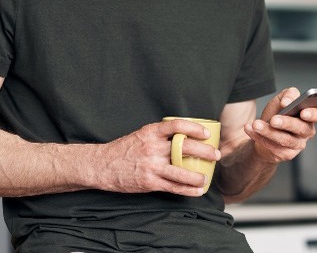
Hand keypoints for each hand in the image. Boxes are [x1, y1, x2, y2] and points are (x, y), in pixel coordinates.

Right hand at [94, 119, 220, 196]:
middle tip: (215, 155)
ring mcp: (151, 166)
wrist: (101, 165)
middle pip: (184, 147)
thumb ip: (159, 135)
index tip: (206, 133)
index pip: (177, 125)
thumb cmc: (123, 150)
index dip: (194, 128)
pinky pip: (173, 186)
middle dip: (204, 151)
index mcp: (150, 133)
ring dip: (198, 176)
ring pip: (181, 171)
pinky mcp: (149, 182)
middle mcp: (152, 148)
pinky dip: (187, 190)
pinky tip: (197, 191)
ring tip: (207, 178)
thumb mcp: (140, 135)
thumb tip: (182, 136)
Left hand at [244, 87, 316, 163]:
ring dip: (269, 131)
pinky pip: (273, 147)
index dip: (315, 115)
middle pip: (302, 128)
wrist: (262, 130)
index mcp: (310, 116)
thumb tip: (288, 101)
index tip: (303, 112)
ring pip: (285, 139)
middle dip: (287, 123)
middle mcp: (307, 131)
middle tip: (274, 119)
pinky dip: (259, 137)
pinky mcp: (286, 154)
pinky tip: (250, 129)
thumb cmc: (277, 112)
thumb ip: (289, 94)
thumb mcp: (282, 99)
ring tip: (256, 124)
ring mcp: (297, 144)